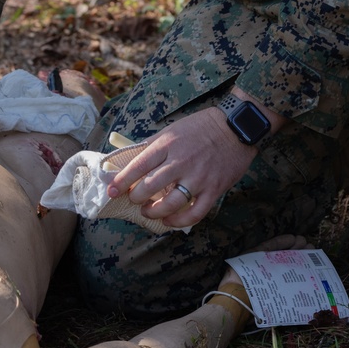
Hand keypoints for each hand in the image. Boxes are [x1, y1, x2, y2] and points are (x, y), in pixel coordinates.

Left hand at [105, 106, 258, 228]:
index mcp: (168, 144)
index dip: (122, 181)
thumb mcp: (173, 130)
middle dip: (136, 197)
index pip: (138, 166)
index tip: (112, 191)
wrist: (236, 127)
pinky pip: (194, 213)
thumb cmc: (202, 127)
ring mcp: (198, 178)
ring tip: (148, 211)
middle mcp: (181, 162)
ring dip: (154, 211)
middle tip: (134, 199)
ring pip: (169, 203)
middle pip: (150, 187)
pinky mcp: (213, 189)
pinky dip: (179, 221)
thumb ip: (154, 146)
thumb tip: (132, 162)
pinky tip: (169, 220)